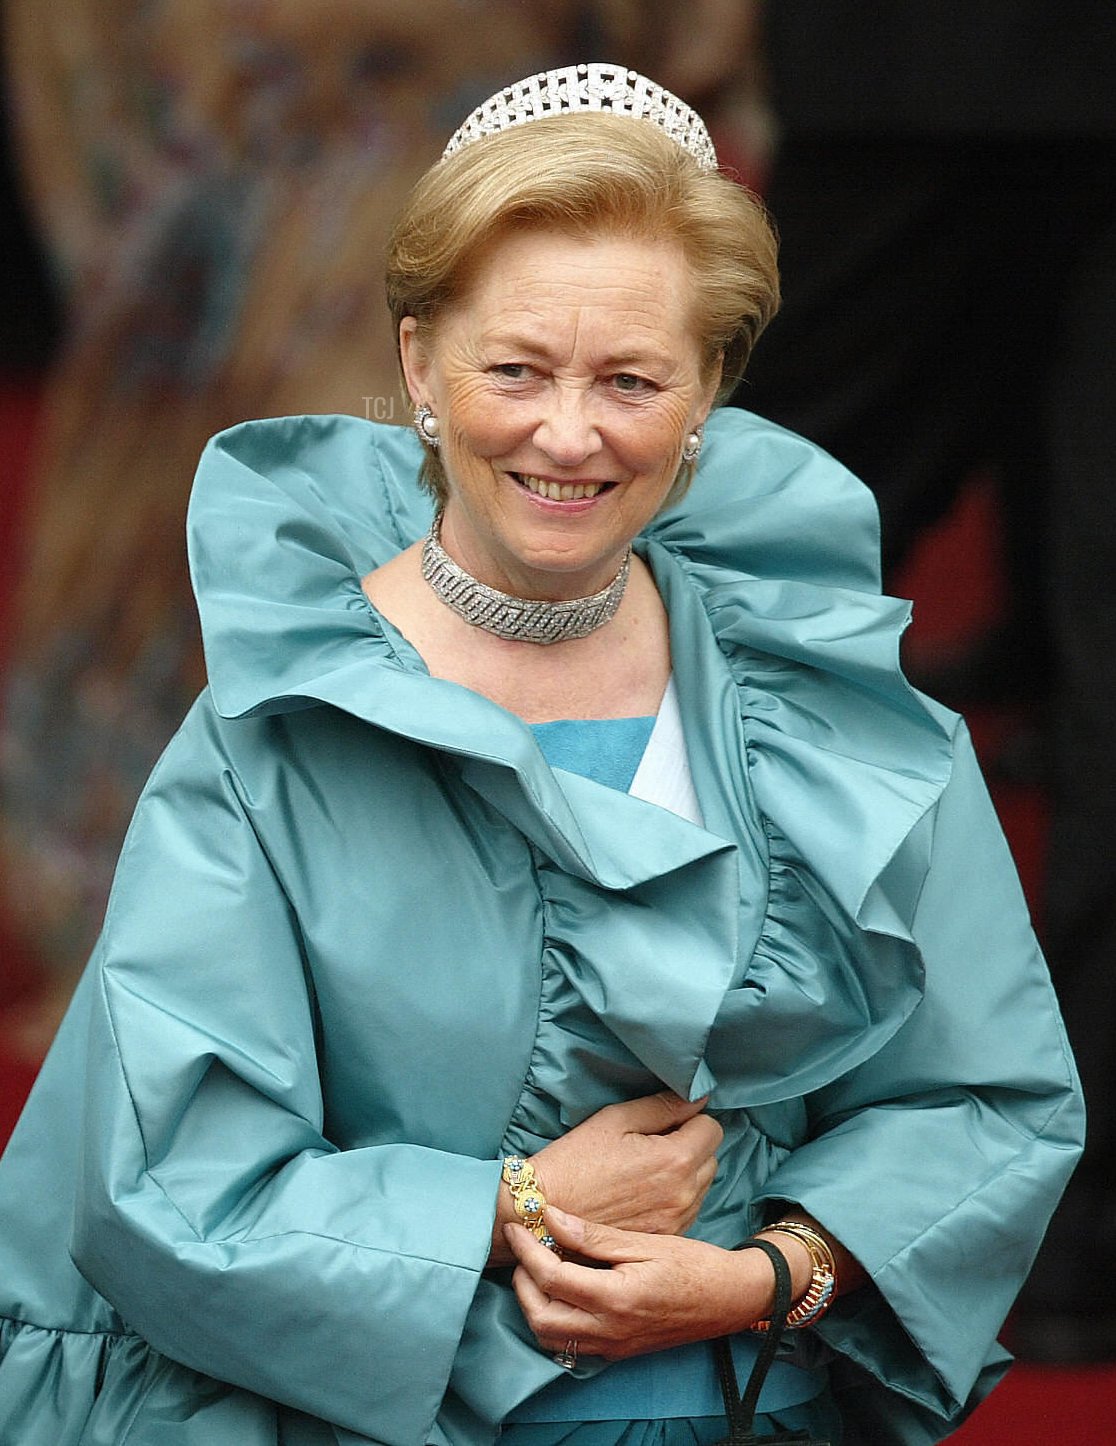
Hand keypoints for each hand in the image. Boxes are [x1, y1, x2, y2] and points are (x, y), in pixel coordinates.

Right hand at [487, 1091, 721, 1266]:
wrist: (544, 1214)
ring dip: (685, 1174)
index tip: (666, 1122)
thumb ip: (662, 1106)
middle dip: (690, 1145)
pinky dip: (674, 1199)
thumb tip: (697, 1098)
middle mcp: (683, 1194)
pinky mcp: (664, 1239)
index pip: (711, 1128)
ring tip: (645, 1171)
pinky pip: (687, 1210)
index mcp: (674, 1159)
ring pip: (702, 1186)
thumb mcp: (615, 1120)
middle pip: (710, 1157)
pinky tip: (644, 1194)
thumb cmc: (576, 1161)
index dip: (689, 1119)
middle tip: (652, 1144)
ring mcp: (676, 1221)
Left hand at [505, 1207, 775, 1359]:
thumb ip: (594, 1235)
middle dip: (521, 1282)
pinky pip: (570, 1344)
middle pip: (540, 1317)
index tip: (516, 1225)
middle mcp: (608, 1331)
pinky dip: (554, 1319)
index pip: (551, 1277)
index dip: (526, 1250)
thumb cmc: (692, 1264)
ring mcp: (612, 1347)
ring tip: (538, 1267)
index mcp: (615, 1299)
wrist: (729, 1299)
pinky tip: (562, 1289)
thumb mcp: (645, 1240)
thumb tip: (550, 1216)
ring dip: (534, 1303)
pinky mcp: (617, 1352)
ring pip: (550, 1337)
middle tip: (523, 1248)